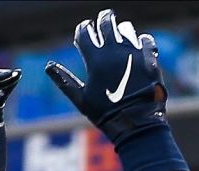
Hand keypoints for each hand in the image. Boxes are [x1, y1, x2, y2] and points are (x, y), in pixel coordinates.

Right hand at [45, 9, 165, 144]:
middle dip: (103, 19)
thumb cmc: (107, 115)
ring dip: (122, 30)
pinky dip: (141, 41)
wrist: (137, 123)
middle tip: (104, 18)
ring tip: (121, 36)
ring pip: (126, 29)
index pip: (84, 32)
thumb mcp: (81, 100)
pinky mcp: (149, 58)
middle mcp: (114, 51)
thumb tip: (48, 66)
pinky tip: (138, 46)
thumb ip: (64, 81)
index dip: (83, 29)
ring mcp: (133, 53)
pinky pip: (145, 39)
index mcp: (95, 60)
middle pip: (107, 23)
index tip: (84, 29)